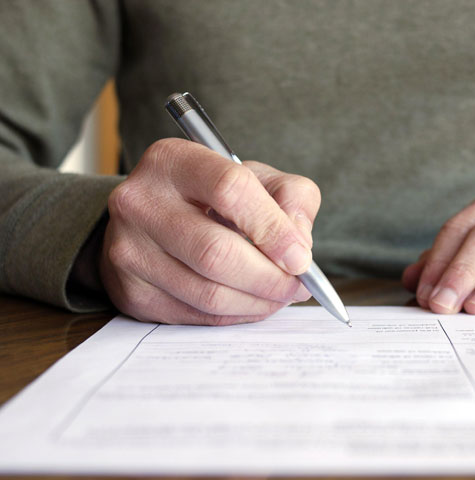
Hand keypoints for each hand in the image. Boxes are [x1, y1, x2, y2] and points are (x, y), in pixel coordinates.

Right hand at [100, 138, 320, 324]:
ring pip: (209, 293)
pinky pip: (198, 316)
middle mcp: (140, 203)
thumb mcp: (256, 177)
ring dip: (259, 301)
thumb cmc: (214, 196)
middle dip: (270, 277)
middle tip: (299, 285)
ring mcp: (129, 250)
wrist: (153, 220)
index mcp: (173, 160)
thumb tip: (299, 245)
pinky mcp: (133, 293)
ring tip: (282, 294)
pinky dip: (238, 315)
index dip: (273, 228)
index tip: (301, 256)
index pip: (230, 189)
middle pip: (216, 252)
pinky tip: (254, 302)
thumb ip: (290, 197)